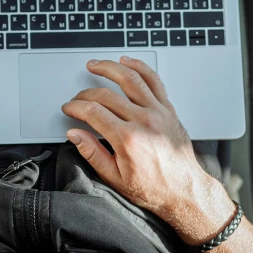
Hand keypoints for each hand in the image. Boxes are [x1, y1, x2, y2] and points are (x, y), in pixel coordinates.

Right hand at [61, 57, 228, 229]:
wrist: (183, 190)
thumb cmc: (152, 188)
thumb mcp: (115, 177)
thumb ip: (92, 153)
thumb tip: (75, 134)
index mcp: (128, 139)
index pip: (93, 112)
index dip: (76, 107)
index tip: (69, 109)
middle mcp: (144, 121)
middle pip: (107, 95)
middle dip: (86, 93)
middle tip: (77, 98)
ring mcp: (158, 112)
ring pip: (131, 79)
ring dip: (110, 68)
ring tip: (95, 64)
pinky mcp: (168, 110)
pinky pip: (154, 81)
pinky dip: (140, 67)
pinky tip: (127, 61)